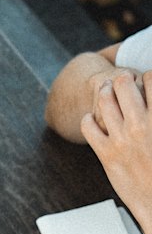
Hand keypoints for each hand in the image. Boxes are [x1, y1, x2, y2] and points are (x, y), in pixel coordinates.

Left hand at [81, 71, 151, 233]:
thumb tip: (151, 107)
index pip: (151, 79)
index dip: (146, 78)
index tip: (144, 83)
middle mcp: (141, 125)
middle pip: (124, 84)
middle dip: (122, 80)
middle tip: (121, 82)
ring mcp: (121, 139)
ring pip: (105, 101)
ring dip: (105, 94)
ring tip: (106, 94)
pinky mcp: (106, 155)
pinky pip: (88, 127)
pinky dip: (87, 120)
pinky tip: (92, 120)